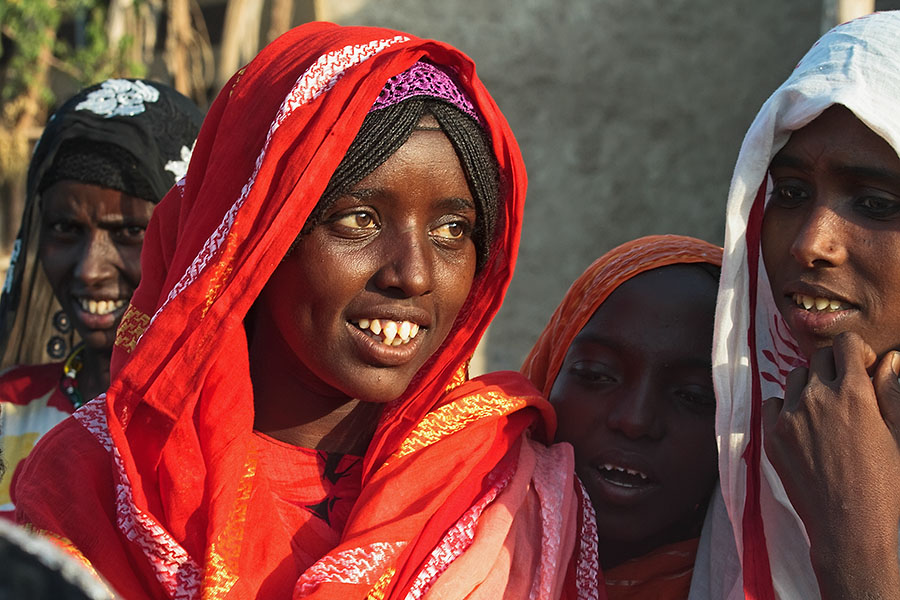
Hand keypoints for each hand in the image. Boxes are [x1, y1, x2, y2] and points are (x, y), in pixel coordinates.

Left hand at [762, 332, 899, 598]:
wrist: (850, 529)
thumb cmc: (885, 484)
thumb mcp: (899, 434)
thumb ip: (892, 391)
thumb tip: (891, 357)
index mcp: (854, 393)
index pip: (844, 344)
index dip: (854, 351)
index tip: (861, 366)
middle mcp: (817, 398)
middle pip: (818, 359)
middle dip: (834, 367)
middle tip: (846, 391)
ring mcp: (790, 417)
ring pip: (794, 379)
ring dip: (810, 386)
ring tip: (826, 411)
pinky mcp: (772, 436)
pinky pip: (773, 403)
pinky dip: (786, 407)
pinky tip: (804, 427)